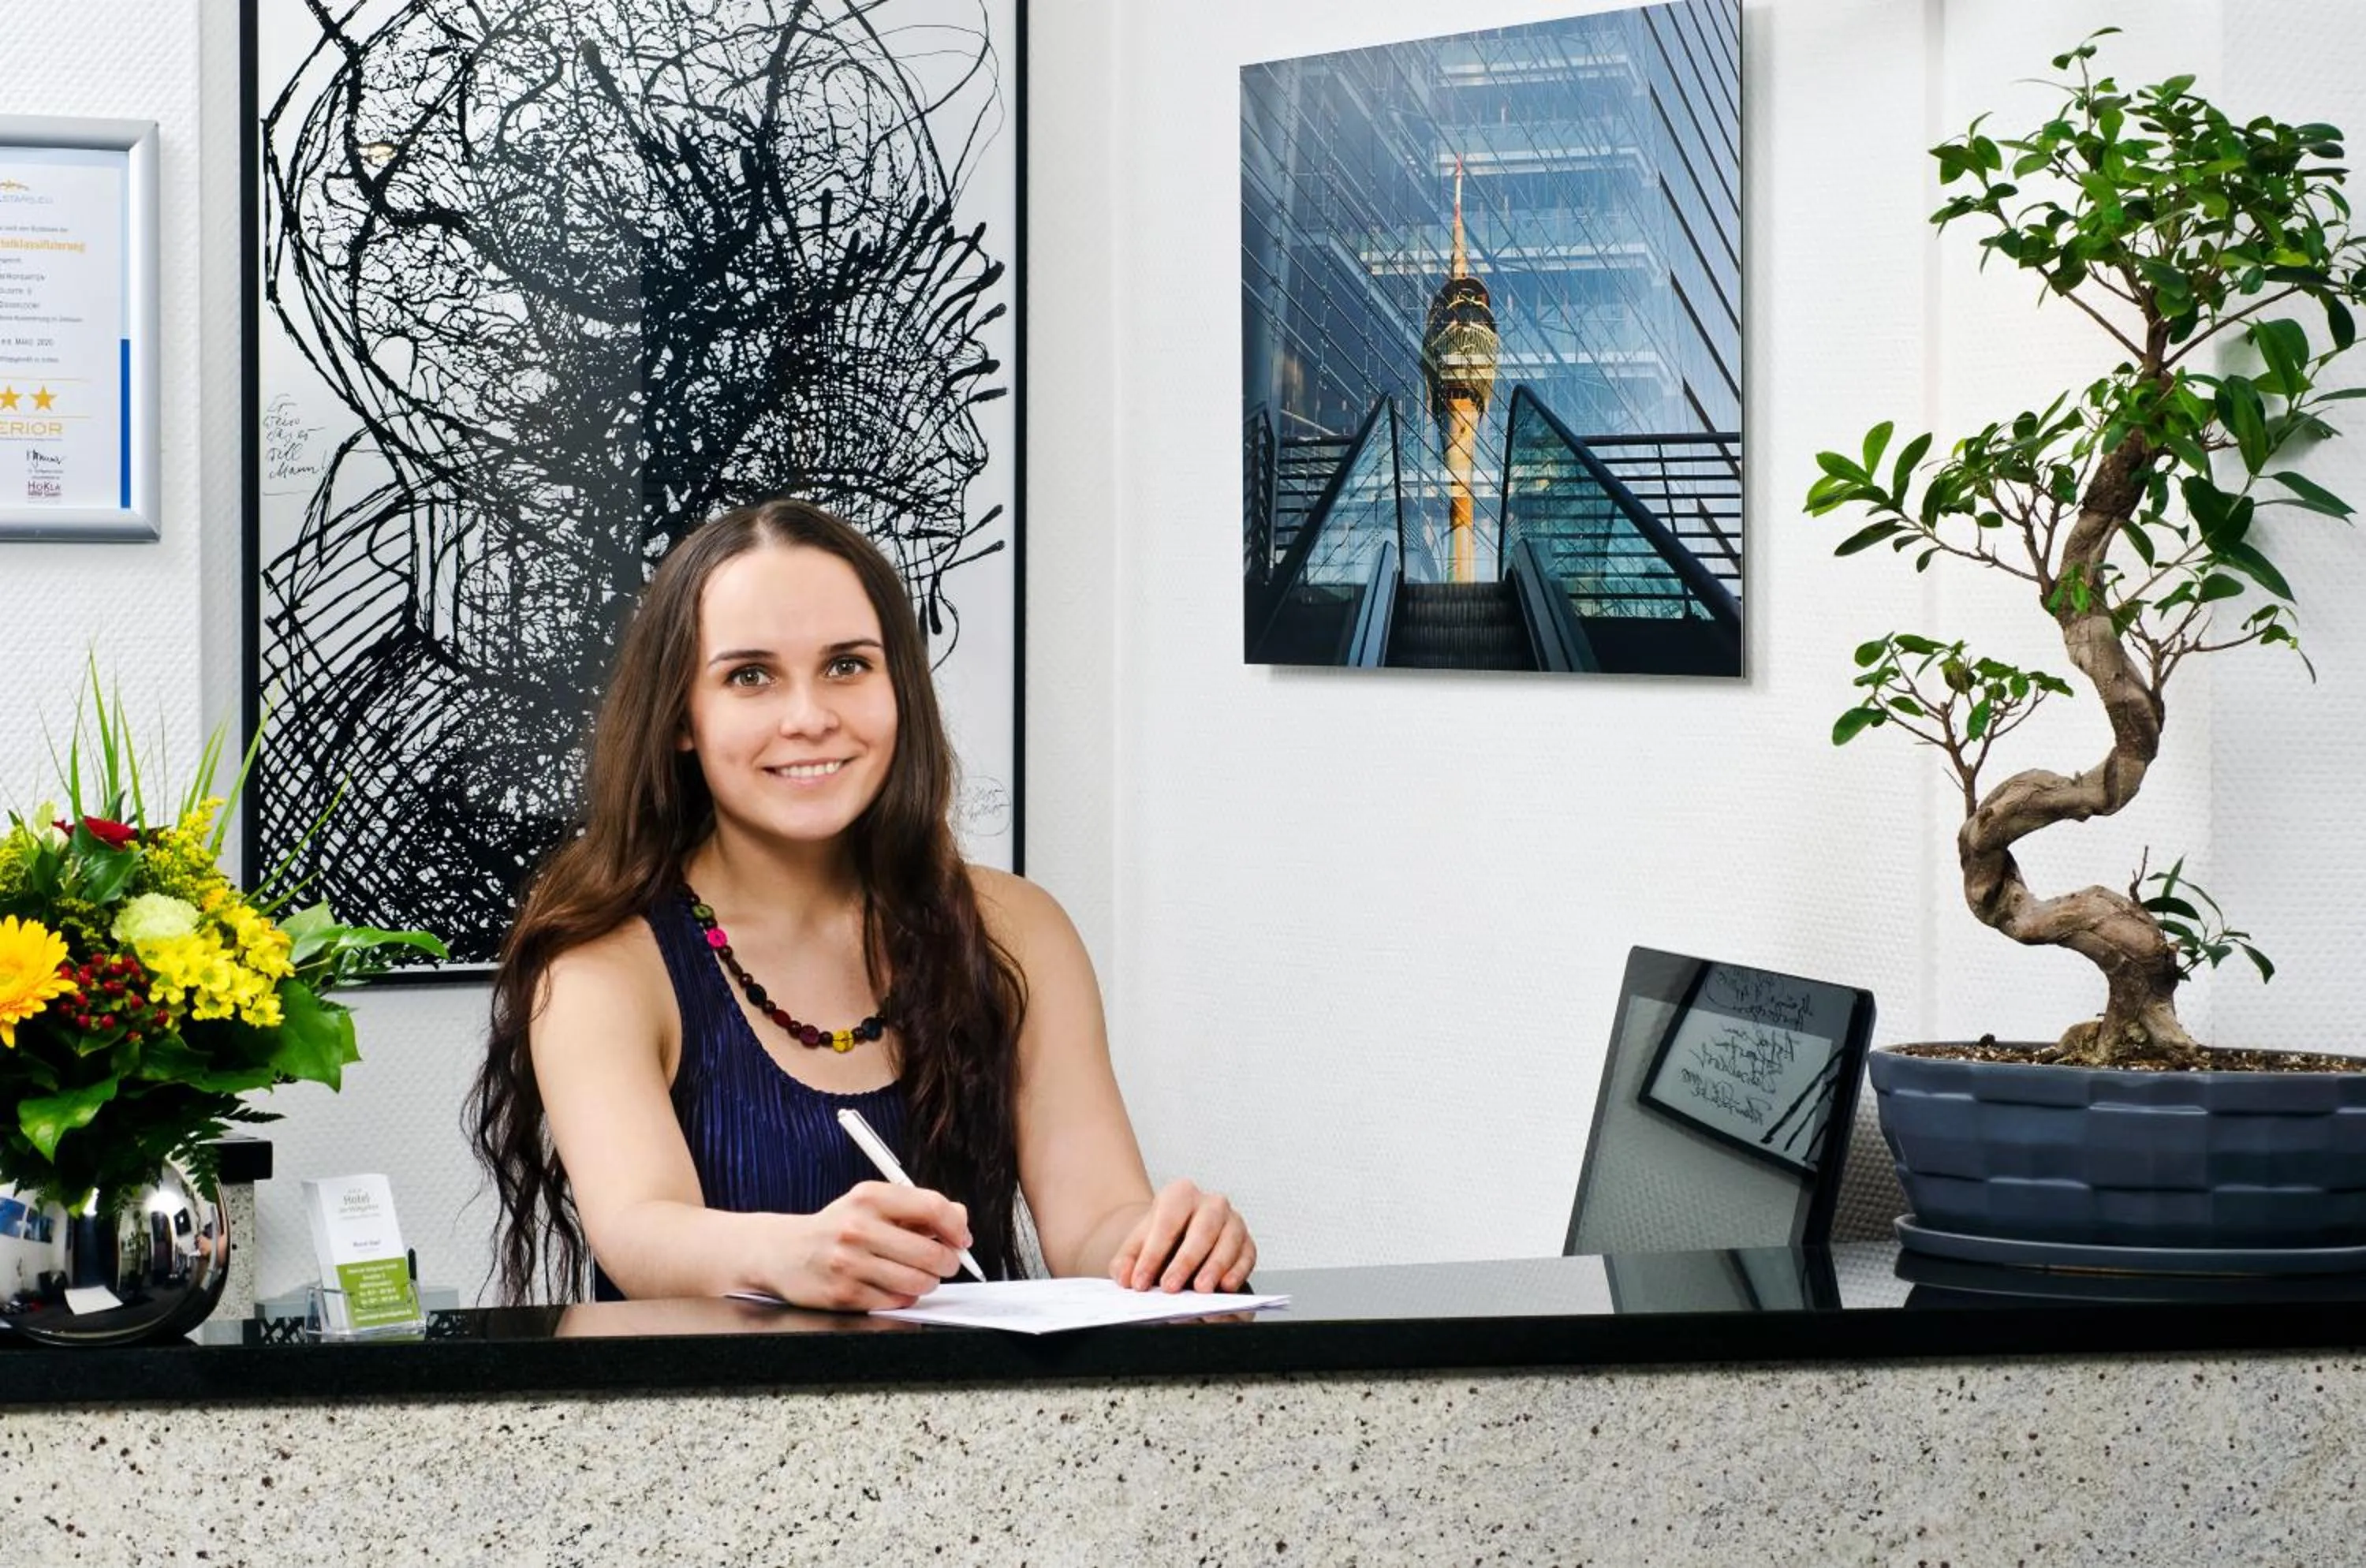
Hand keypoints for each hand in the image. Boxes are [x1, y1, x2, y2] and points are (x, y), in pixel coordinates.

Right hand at [775, 1181, 970, 1310]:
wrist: (783, 1252)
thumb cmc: (837, 1227)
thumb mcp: (872, 1204)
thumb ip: (916, 1209)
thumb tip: (959, 1220)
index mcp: (870, 1197)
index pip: (932, 1207)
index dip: (956, 1227)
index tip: (961, 1238)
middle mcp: (858, 1228)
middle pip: (931, 1252)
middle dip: (948, 1263)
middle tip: (945, 1263)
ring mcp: (849, 1263)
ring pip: (918, 1282)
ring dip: (927, 1283)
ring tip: (917, 1275)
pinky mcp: (844, 1294)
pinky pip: (896, 1301)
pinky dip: (902, 1297)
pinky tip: (890, 1285)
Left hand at [1108, 1179, 1254, 1292]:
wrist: (1180, 1236)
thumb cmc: (1161, 1239)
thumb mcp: (1137, 1245)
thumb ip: (1126, 1261)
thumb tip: (1125, 1277)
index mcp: (1180, 1194)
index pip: (1166, 1223)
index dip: (1152, 1254)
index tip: (1139, 1281)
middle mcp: (1211, 1203)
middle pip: (1202, 1229)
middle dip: (1186, 1261)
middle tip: (1170, 1287)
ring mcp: (1233, 1220)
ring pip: (1229, 1240)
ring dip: (1215, 1266)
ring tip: (1200, 1289)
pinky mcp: (1247, 1241)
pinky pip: (1247, 1254)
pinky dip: (1238, 1271)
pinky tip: (1226, 1286)